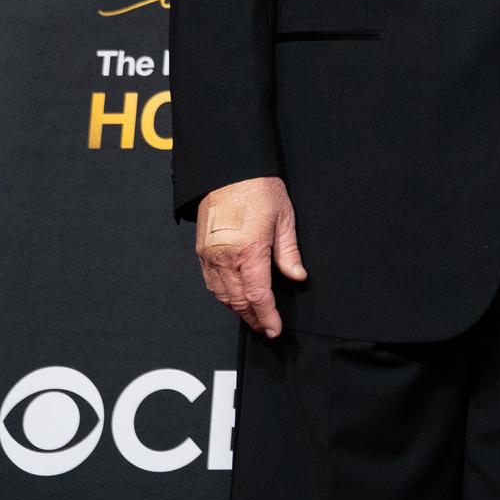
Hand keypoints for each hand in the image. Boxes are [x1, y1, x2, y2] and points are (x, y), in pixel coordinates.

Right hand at [194, 175, 305, 336]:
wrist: (228, 169)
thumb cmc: (258, 189)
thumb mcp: (284, 218)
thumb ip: (289, 252)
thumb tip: (297, 276)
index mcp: (250, 252)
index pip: (259, 296)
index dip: (267, 317)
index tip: (274, 329)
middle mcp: (226, 258)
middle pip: (239, 301)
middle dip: (254, 319)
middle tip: (266, 328)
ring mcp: (211, 256)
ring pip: (223, 296)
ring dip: (238, 310)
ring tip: (253, 317)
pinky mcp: (202, 251)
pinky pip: (211, 283)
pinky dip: (223, 296)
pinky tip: (234, 298)